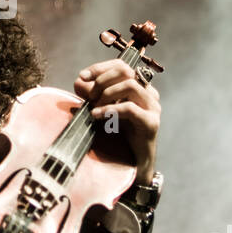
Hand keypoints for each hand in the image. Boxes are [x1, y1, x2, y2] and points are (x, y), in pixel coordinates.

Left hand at [74, 60, 160, 186]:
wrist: (132, 165)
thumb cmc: (117, 137)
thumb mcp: (101, 110)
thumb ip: (91, 95)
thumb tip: (79, 81)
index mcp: (139, 87)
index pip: (121, 66)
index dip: (100, 68)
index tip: (82, 77)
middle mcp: (149, 94)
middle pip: (126, 71)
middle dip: (102, 81)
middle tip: (89, 96)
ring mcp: (152, 107)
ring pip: (130, 85)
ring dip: (107, 94)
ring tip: (94, 107)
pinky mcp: (151, 123)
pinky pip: (130, 108)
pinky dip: (110, 109)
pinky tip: (97, 116)